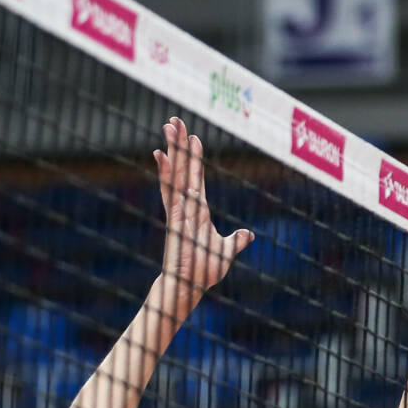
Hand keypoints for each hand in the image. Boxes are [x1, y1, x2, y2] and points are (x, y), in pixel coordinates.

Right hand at [152, 117, 252, 300]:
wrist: (189, 286)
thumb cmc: (204, 271)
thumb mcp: (225, 252)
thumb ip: (235, 241)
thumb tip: (248, 234)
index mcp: (199, 210)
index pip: (197, 178)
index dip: (195, 159)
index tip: (194, 138)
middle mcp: (187, 205)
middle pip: (184, 169)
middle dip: (180, 145)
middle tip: (175, 121)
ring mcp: (179, 209)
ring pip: (176, 173)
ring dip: (173, 150)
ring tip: (168, 127)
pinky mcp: (174, 217)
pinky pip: (169, 190)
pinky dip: (165, 173)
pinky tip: (160, 155)